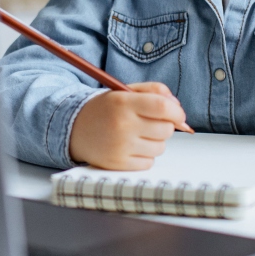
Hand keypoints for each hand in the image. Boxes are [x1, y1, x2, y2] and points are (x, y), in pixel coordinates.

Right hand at [68, 82, 188, 169]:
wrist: (75, 128)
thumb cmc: (106, 109)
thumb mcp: (125, 92)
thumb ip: (154, 91)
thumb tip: (178, 108)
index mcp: (123, 102)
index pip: (162, 107)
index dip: (177, 112)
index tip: (178, 115)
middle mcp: (122, 125)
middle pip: (166, 130)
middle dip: (165, 126)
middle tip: (151, 123)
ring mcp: (120, 146)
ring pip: (160, 147)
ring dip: (155, 141)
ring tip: (137, 135)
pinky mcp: (118, 164)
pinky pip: (149, 162)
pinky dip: (145, 156)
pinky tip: (131, 147)